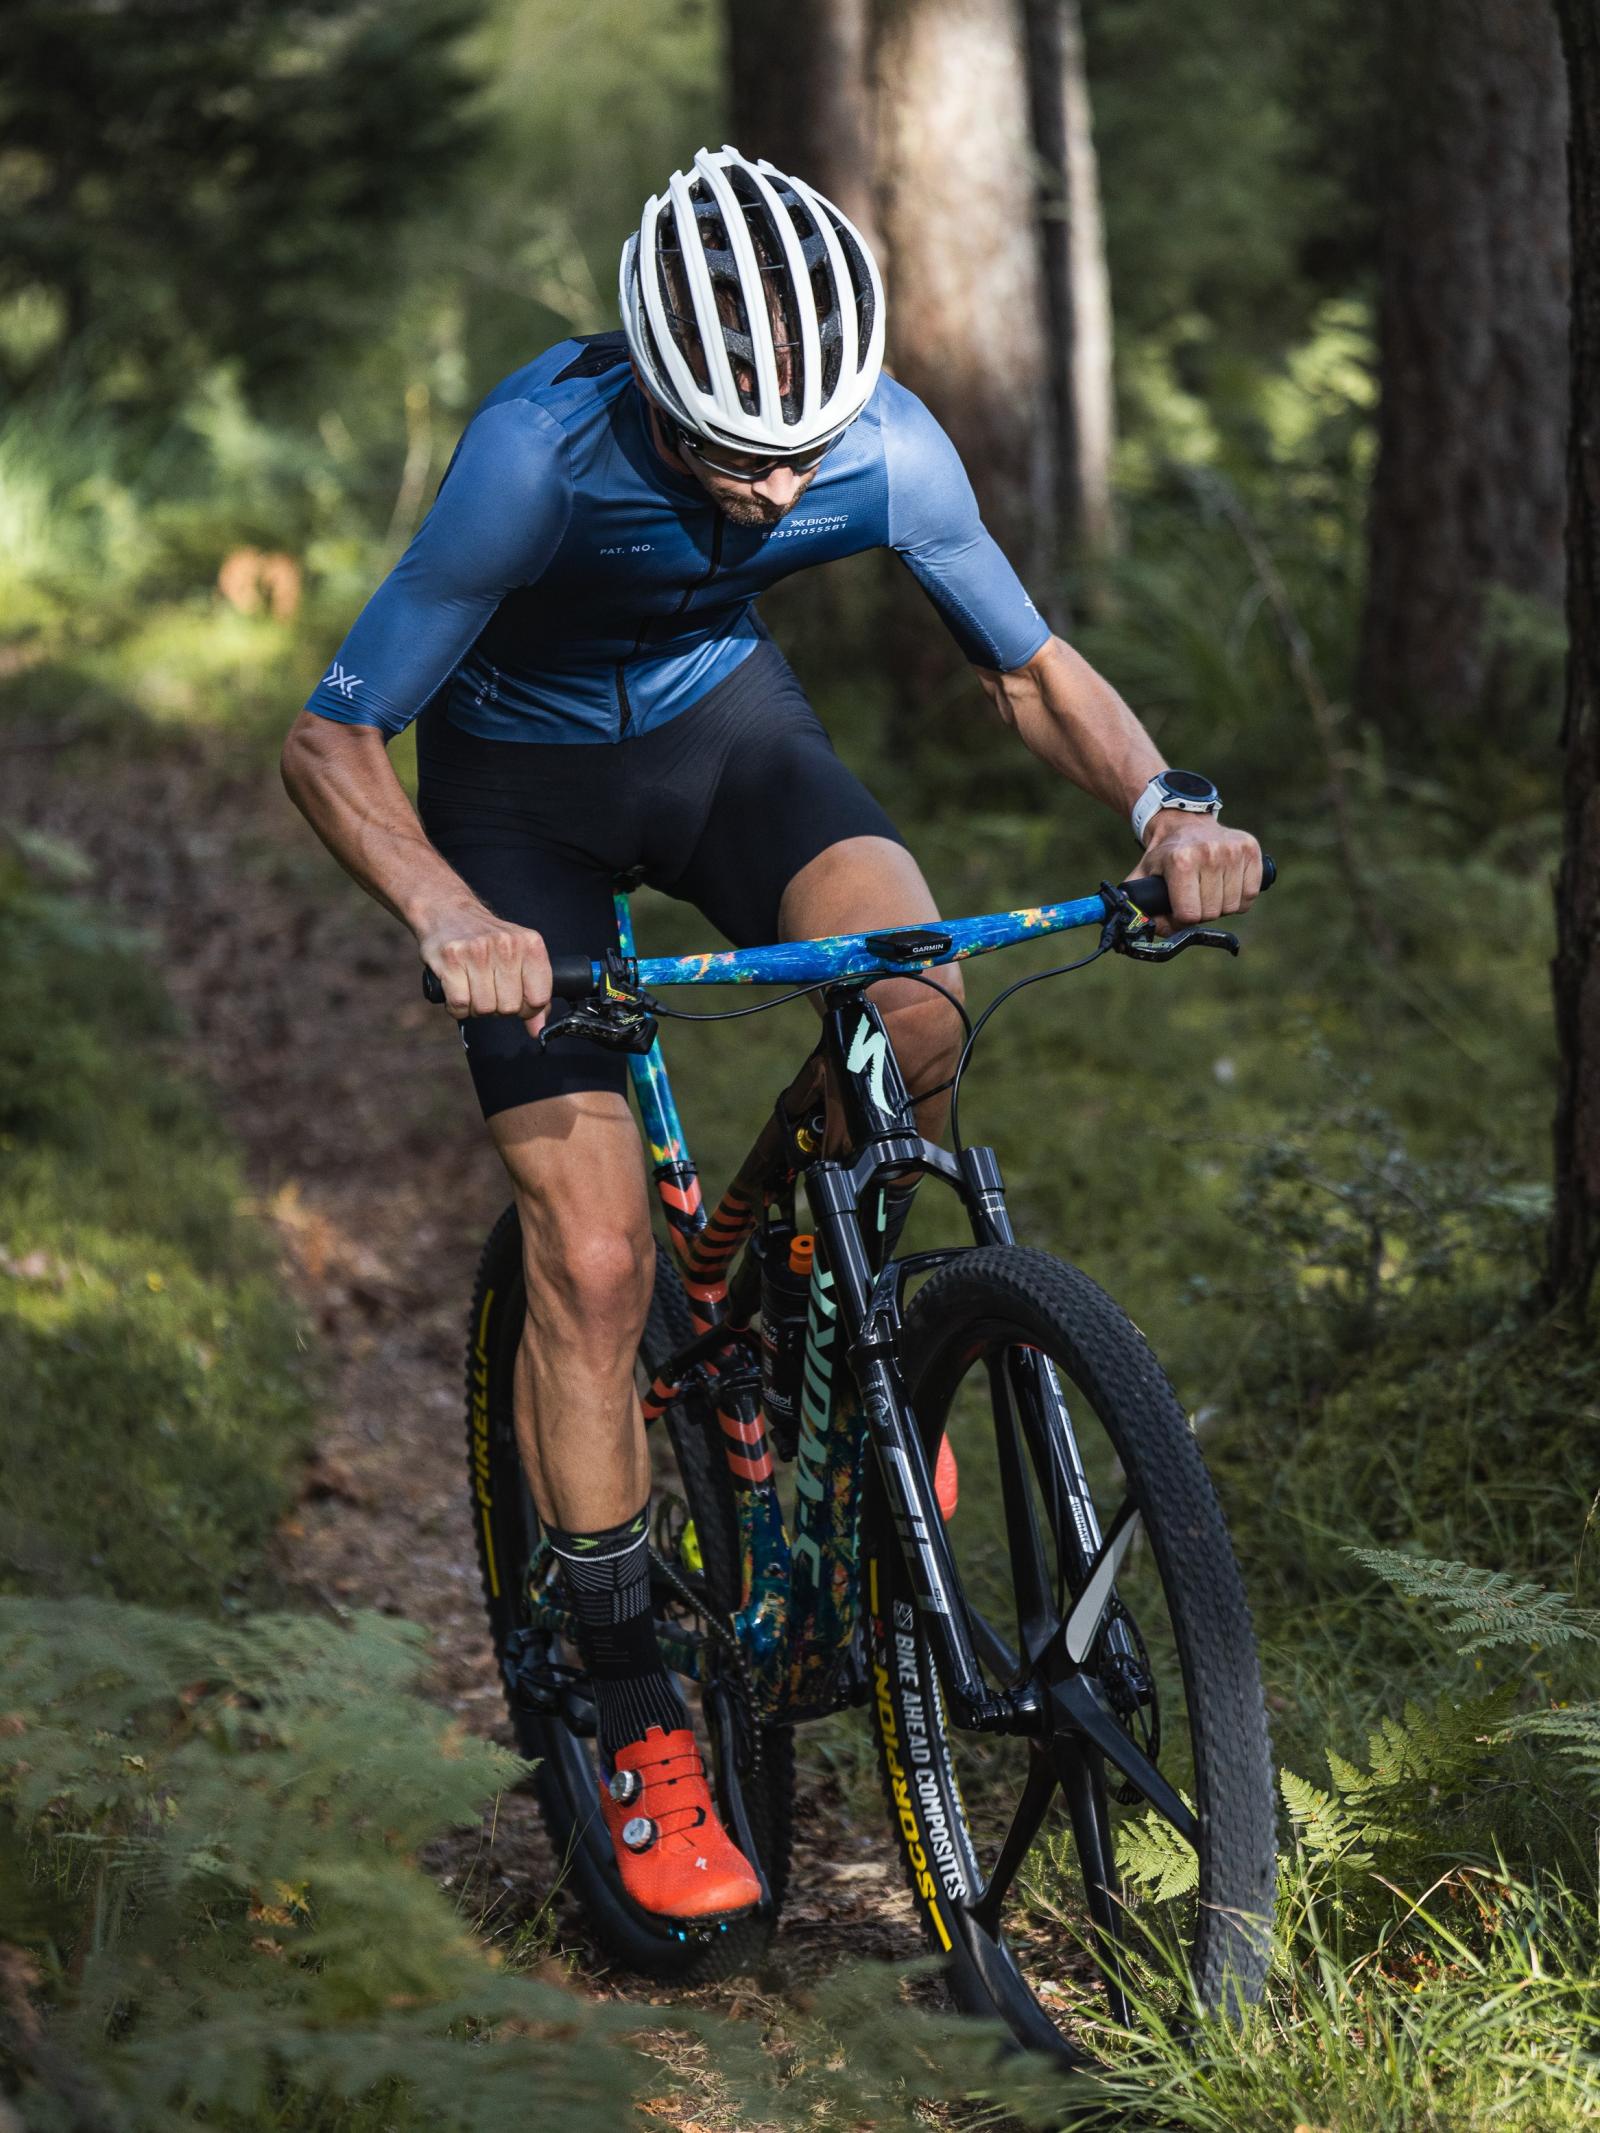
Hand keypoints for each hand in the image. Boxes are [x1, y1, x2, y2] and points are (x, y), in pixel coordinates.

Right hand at [417, 902, 552, 1037]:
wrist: (447, 910)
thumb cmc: (486, 939)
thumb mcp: (518, 956)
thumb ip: (533, 992)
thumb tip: (538, 1029)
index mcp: (530, 944)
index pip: (539, 998)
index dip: (527, 1008)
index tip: (516, 1001)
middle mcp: (506, 945)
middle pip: (510, 1007)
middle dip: (499, 1008)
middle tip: (490, 990)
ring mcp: (477, 951)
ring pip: (485, 1008)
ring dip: (477, 1008)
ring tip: (473, 988)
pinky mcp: (450, 958)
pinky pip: (460, 1005)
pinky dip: (458, 1008)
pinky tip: (458, 991)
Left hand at [1129, 815, 1262, 930]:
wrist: (1185, 823)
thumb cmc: (1166, 855)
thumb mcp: (1143, 876)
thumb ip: (1141, 906)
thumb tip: (1147, 929)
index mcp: (1180, 861)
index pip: (1189, 915)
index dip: (1182, 918)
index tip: (1179, 907)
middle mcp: (1208, 853)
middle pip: (1212, 913)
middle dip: (1201, 912)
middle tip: (1195, 896)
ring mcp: (1232, 850)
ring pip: (1233, 906)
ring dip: (1221, 905)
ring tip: (1209, 889)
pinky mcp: (1250, 849)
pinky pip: (1251, 894)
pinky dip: (1240, 897)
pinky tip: (1227, 885)